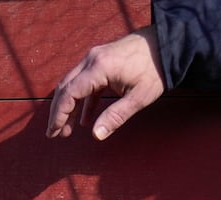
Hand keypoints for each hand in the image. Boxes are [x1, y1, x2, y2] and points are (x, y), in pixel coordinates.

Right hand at [46, 27, 163, 140]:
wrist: (166, 43)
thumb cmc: (155, 69)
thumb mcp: (138, 97)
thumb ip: (116, 116)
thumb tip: (96, 135)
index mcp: (98, 68)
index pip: (69, 93)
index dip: (59, 115)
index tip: (54, 132)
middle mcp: (91, 60)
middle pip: (65, 88)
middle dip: (58, 112)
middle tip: (54, 134)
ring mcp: (95, 58)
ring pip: (73, 85)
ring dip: (68, 107)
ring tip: (66, 130)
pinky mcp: (101, 61)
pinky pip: (85, 83)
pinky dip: (82, 101)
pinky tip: (83, 119)